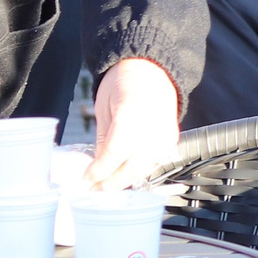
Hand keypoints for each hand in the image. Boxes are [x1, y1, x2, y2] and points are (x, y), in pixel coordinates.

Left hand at [86, 58, 179, 188]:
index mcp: (132, 116)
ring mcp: (166, 133)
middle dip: (111, 183)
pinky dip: (140, 170)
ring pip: (146, 168)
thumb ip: (103, 140)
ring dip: (126, 180)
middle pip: (133, 167)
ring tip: (108, 185)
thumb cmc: (122, 83)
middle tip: (94, 189)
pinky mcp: (172, 137)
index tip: (85, 180)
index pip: (114, 154)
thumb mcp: (104, 109)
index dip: (98, 171)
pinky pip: (156, 161)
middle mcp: (154, 127)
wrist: (150, 67)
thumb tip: (96, 167)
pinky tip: (125, 173)